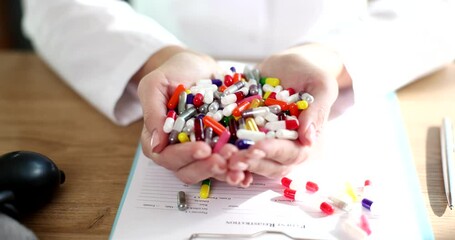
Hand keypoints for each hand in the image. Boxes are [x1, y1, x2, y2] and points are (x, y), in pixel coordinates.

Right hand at [137, 47, 230, 183]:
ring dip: (225, 171)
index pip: (167, 156)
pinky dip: (238, 168)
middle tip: (225, 158)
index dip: (185, 156)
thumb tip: (155, 144)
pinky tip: (249, 171)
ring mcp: (200, 151)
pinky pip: (228, 164)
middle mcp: (178, 150)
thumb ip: (153, 112)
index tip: (203, 149)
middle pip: (189, 171)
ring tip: (240, 162)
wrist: (198, 66)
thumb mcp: (156, 84)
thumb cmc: (173, 72)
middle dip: (208, 167)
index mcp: (159, 139)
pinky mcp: (220, 147)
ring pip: (209, 171)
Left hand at [226, 43, 350, 181]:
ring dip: (235, 162)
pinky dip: (224, 149)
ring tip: (220, 156)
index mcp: (305, 140)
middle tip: (232, 158)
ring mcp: (264, 142)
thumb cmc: (310, 73)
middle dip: (250, 162)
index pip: (292, 153)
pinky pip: (235, 146)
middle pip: (269, 164)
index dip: (274, 152)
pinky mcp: (247, 133)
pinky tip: (210, 147)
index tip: (258, 148)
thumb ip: (316, 110)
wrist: (290, 64)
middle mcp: (284, 147)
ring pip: (251, 161)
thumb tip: (309, 138)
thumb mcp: (320, 85)